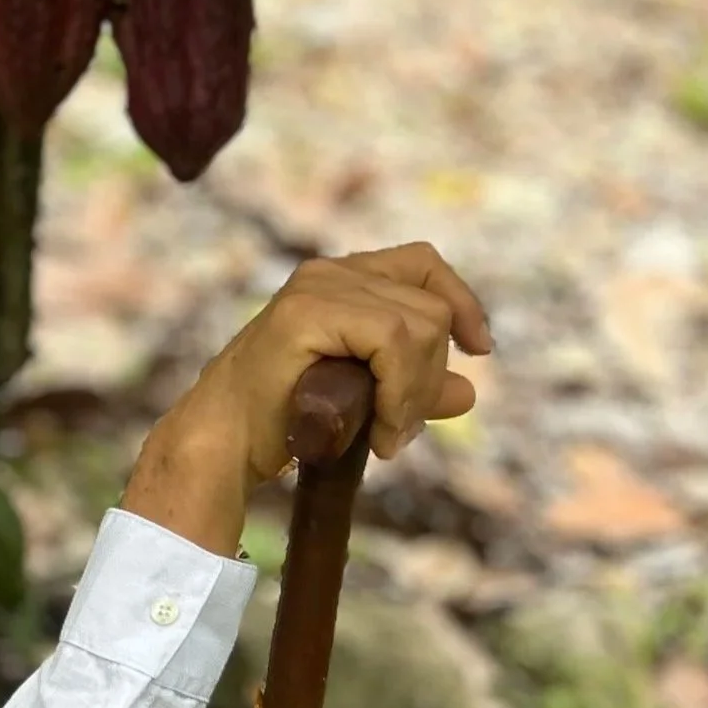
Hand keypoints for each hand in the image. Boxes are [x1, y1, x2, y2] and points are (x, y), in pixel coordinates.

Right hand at [121, 243, 492, 557]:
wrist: (227, 444)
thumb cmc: (285, 421)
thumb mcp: (366, 398)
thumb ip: (414, 387)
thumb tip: (468, 391)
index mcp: (341, 278)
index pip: (423, 264)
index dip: (461, 300)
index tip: (480, 349)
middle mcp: (330, 271)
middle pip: (430, 306)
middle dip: (430, 375)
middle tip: (400, 430)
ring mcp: (317, 287)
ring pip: (419, 325)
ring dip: (414, 392)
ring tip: (387, 436)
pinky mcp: (307, 311)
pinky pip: (392, 341)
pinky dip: (400, 392)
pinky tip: (380, 432)